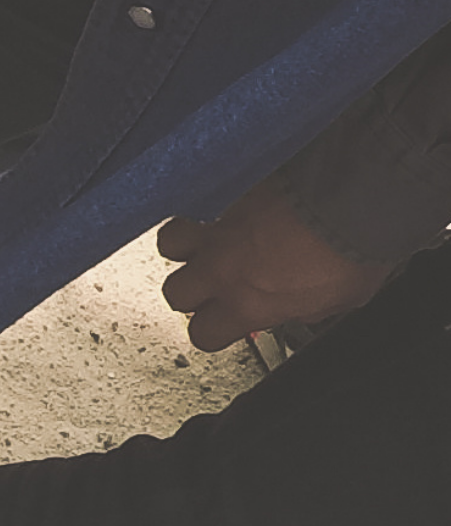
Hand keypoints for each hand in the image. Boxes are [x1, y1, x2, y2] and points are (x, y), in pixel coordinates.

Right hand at [155, 177, 393, 350]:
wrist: (355, 193)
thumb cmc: (352, 246)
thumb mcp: (341, 297)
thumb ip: (309, 308)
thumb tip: (305, 305)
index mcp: (247, 304)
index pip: (203, 334)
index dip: (213, 330)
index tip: (226, 323)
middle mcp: (223, 269)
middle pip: (175, 292)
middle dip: (193, 289)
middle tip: (216, 283)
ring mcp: (222, 227)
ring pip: (171, 243)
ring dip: (187, 244)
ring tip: (209, 240)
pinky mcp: (233, 191)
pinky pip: (206, 201)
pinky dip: (213, 206)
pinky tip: (233, 205)